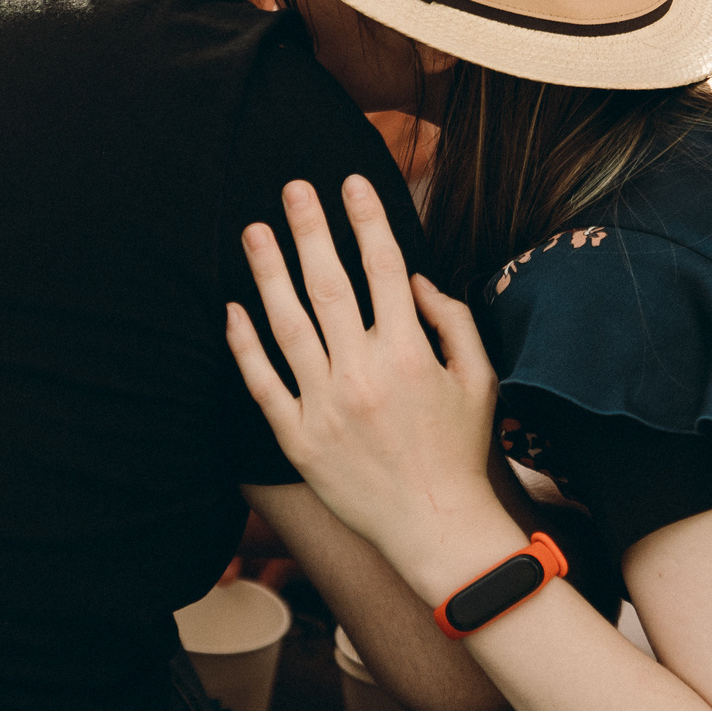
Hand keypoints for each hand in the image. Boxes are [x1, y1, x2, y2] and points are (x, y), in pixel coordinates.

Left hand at [227, 176, 513, 589]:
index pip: (383, 269)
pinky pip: (263, 384)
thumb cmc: (462, 450)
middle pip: (328, 285)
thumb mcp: (479, 378)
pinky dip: (245, 346)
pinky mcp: (298, 440)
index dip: (367, 220)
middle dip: (310, 229)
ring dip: (269, 273)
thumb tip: (415, 278)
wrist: (436, 528)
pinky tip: (232, 309)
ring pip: (287, 326)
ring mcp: (325, 408)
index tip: (351, 182)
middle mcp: (362, 374)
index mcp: (409, 354)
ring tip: (254, 231)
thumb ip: (453, 320)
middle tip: (293, 187)